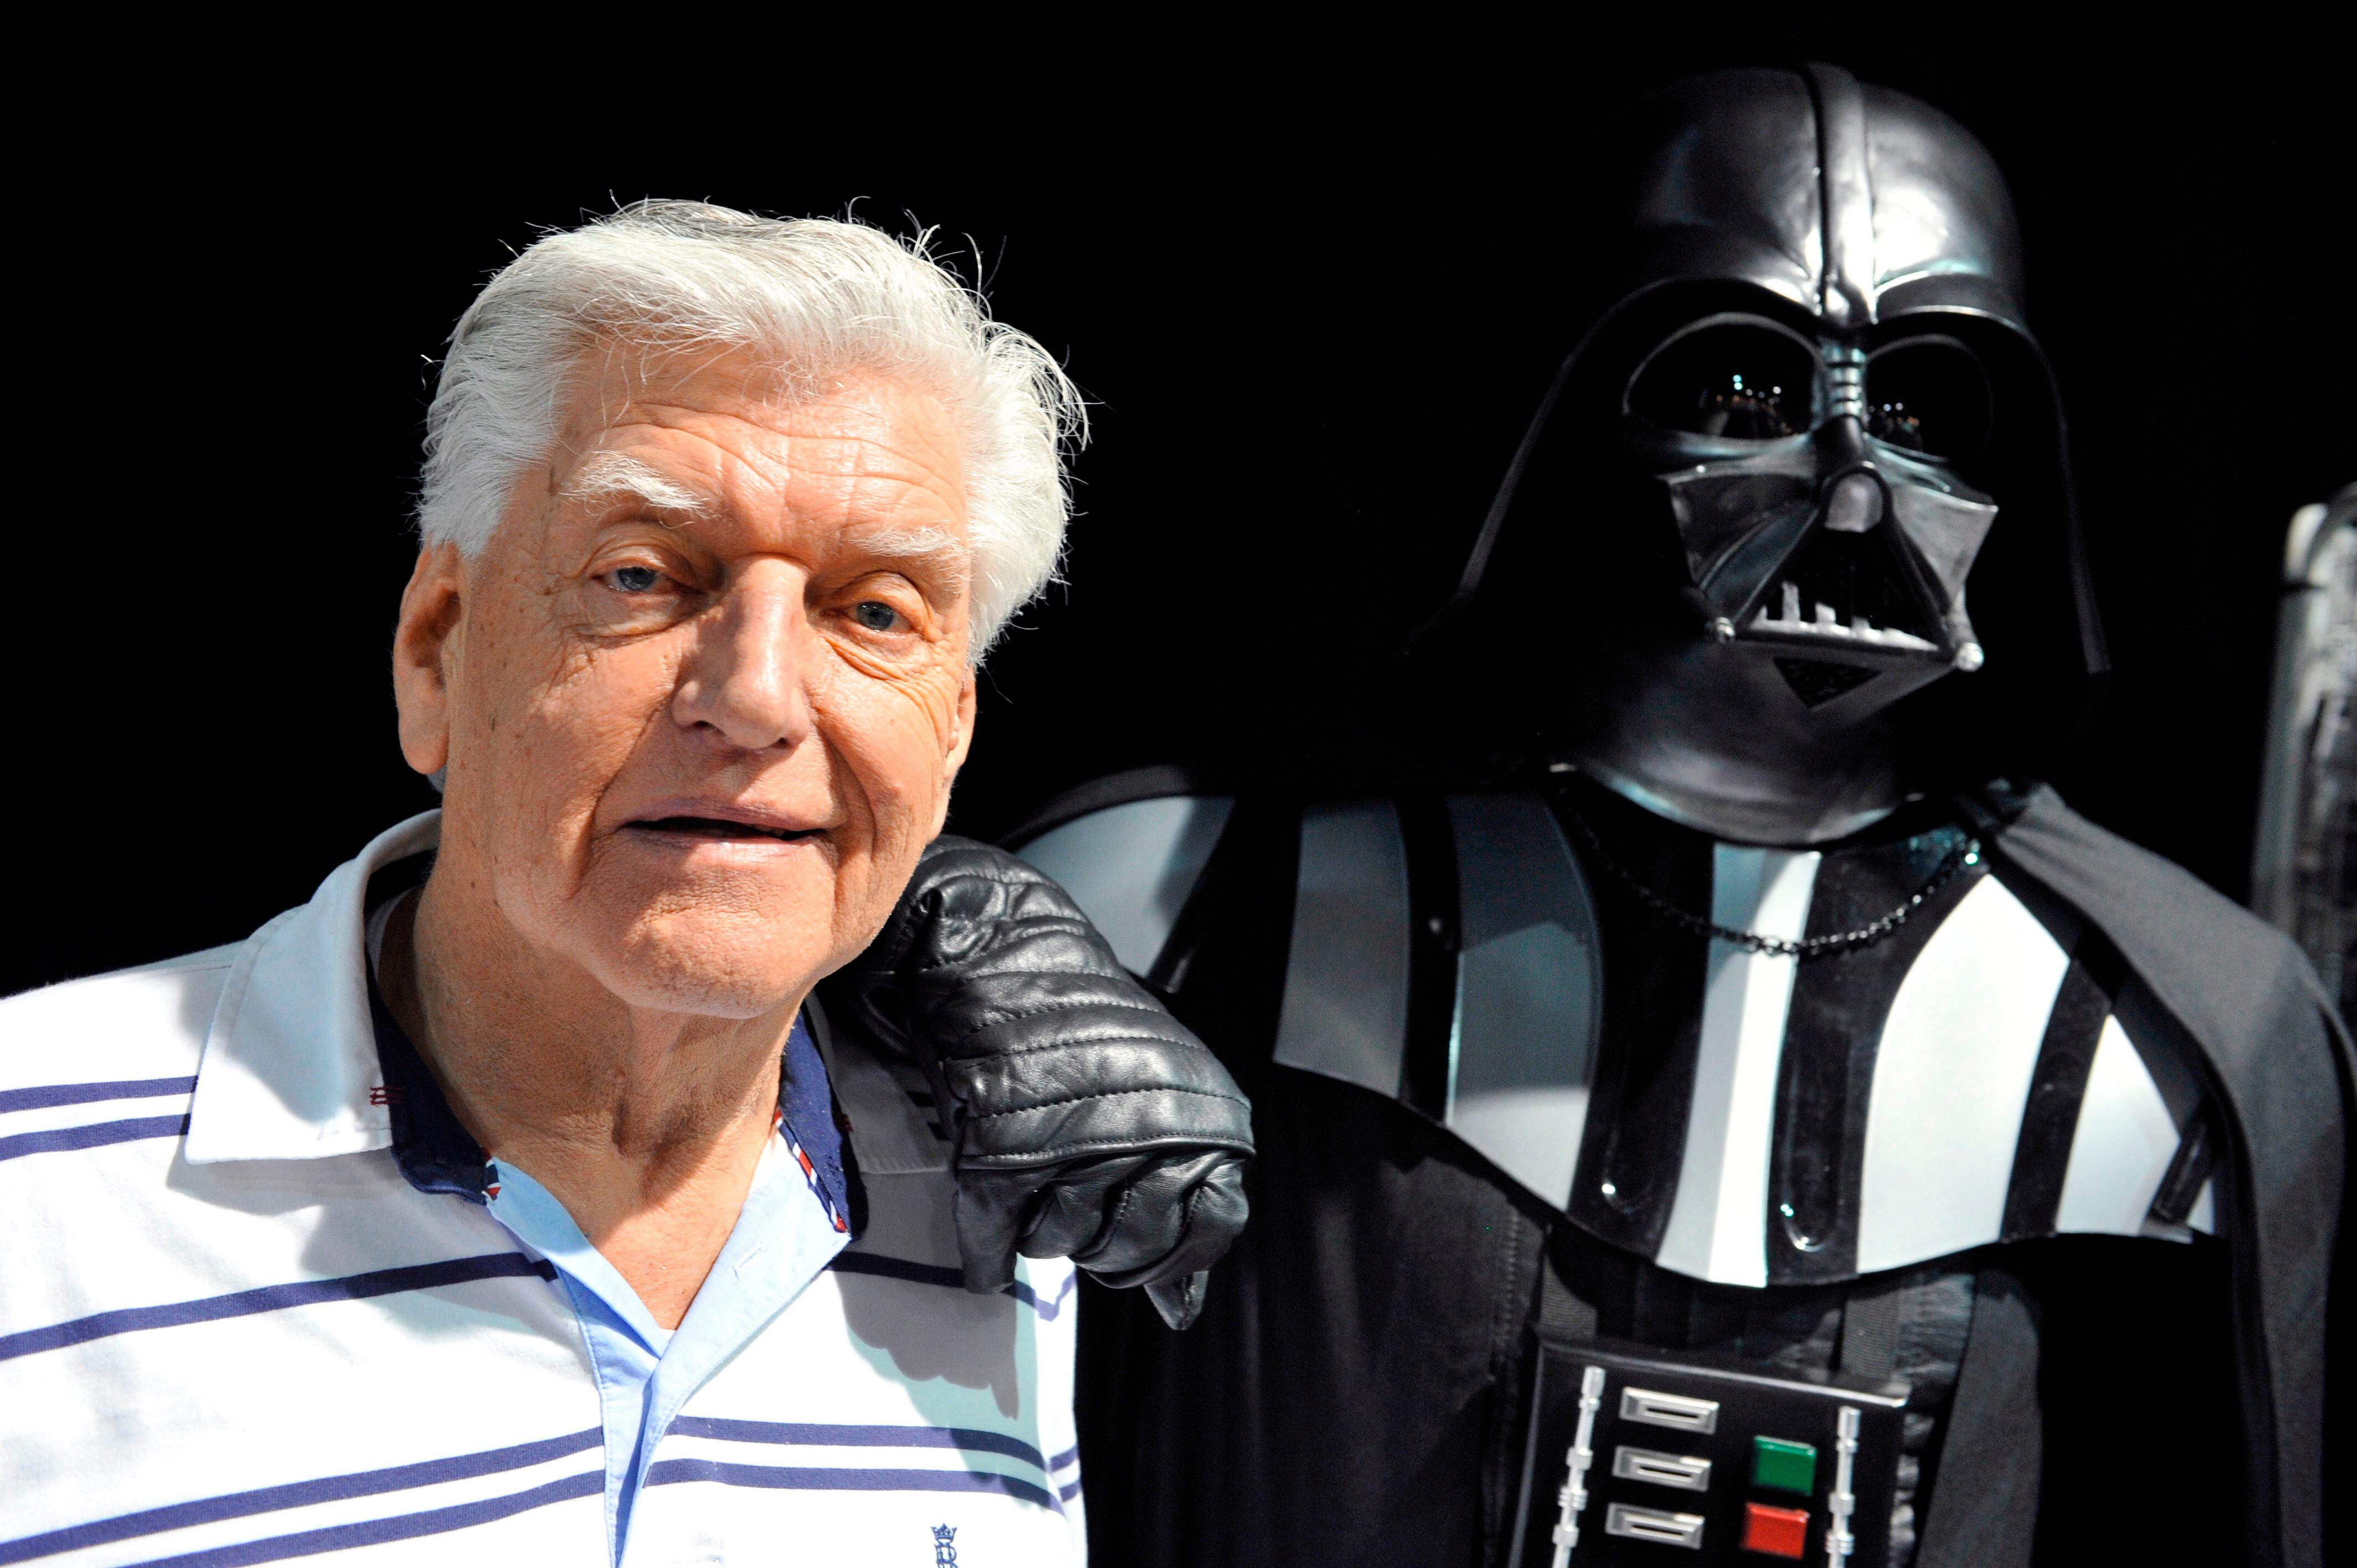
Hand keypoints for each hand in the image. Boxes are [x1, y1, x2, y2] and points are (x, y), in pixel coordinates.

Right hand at [819, 837, 1253, 1328]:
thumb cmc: (1080, 1011)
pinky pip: (996, 1243)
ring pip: (1060, 1245)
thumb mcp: (1167, 1082)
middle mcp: (1146, 1136)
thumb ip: (1185, 1182)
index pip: (1213, 1225)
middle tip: (1080, 1212)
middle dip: (1102, 1246)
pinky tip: (989, 1259)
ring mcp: (1072, 1149)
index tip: (1149, 1254)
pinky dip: (989, 1257)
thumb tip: (1182, 1303)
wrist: (994, 952)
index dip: (1176, 1252)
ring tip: (1033, 1182)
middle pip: (1130, 1248)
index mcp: (1199, 1116)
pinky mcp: (999, 1157)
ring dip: (1042, 1229)